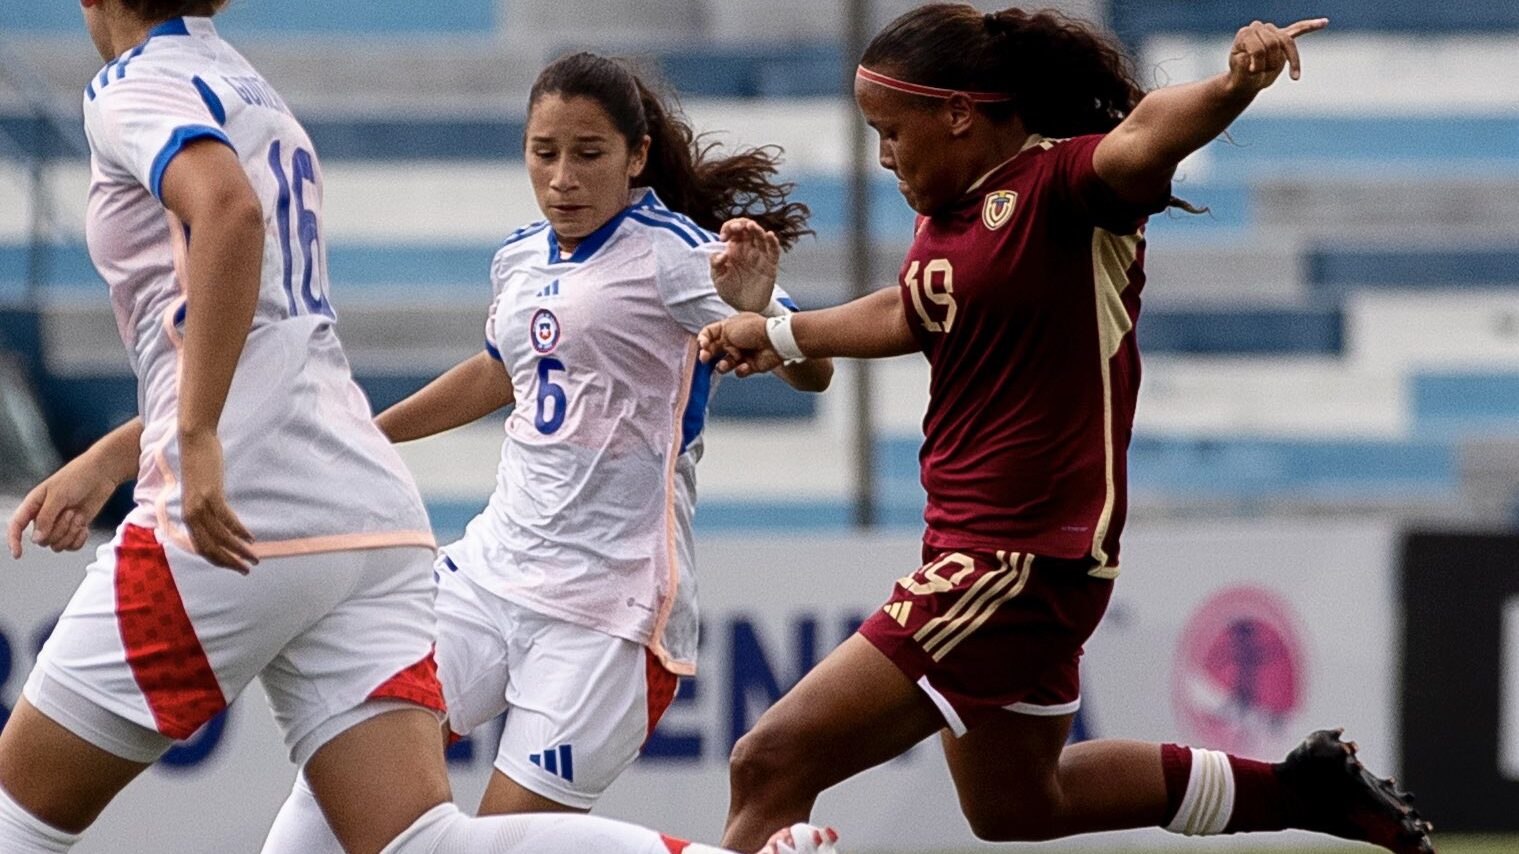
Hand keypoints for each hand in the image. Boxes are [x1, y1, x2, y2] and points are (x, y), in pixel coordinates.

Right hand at [6, 456, 119, 558]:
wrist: (101, 474)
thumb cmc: (77, 478)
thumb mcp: (58, 495)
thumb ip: (46, 517)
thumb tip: (36, 539)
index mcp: (33, 505)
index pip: (17, 526)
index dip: (14, 541)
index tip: (18, 554)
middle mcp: (44, 517)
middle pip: (43, 540)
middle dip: (59, 529)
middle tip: (70, 512)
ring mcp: (60, 524)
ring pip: (57, 544)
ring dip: (70, 533)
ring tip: (77, 515)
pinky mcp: (75, 528)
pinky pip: (71, 546)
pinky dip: (79, 540)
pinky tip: (85, 528)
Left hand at [178, 430, 256, 572]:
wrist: (194, 440)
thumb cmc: (198, 463)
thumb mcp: (200, 490)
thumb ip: (206, 506)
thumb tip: (219, 519)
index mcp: (188, 516)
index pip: (202, 548)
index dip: (219, 560)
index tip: (235, 567)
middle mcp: (192, 515)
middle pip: (211, 548)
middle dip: (230, 562)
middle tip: (247, 570)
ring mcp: (200, 506)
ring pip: (220, 537)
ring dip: (239, 550)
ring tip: (254, 557)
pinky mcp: (211, 495)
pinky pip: (227, 520)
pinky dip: (239, 531)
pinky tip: (251, 538)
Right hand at [697, 313, 783, 376]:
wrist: (774, 340)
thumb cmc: (751, 330)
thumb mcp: (728, 326)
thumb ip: (713, 336)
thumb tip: (704, 346)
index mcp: (728, 328)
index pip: (709, 334)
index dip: (703, 340)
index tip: (703, 346)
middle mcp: (734, 341)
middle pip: (714, 351)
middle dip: (708, 356)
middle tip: (705, 359)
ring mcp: (742, 354)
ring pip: (725, 364)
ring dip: (723, 365)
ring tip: (725, 364)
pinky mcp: (750, 365)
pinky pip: (739, 372)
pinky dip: (740, 370)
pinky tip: (745, 365)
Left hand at [710, 218, 781, 313]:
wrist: (744, 306)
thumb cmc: (730, 290)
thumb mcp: (717, 278)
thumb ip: (716, 264)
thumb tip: (722, 253)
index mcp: (734, 248)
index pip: (733, 230)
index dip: (728, 228)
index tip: (723, 238)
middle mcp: (748, 249)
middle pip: (748, 228)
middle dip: (742, 224)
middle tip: (736, 228)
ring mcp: (760, 255)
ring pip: (761, 236)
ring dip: (757, 229)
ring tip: (751, 226)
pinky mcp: (770, 264)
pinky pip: (774, 250)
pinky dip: (773, 242)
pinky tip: (769, 235)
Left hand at [1226, 18, 1327, 93]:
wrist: (1245, 80)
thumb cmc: (1243, 78)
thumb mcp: (1241, 77)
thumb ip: (1244, 67)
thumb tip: (1249, 60)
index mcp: (1244, 34)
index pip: (1258, 45)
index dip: (1258, 61)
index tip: (1254, 72)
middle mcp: (1257, 28)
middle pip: (1274, 42)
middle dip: (1272, 62)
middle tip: (1264, 74)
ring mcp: (1271, 30)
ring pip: (1287, 42)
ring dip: (1289, 59)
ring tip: (1291, 74)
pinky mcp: (1284, 36)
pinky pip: (1299, 29)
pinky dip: (1311, 26)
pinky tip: (1324, 22)